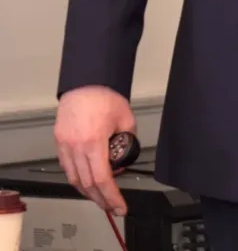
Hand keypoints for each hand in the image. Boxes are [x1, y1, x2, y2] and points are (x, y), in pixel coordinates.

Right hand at [54, 86, 135, 214]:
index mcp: (94, 141)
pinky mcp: (59, 141)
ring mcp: (65, 145)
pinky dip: (76, 177)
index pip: (102, 179)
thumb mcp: (125, 117)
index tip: (119, 206)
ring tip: (99, 195)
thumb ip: (129, 137)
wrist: (85, 81)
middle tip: (110, 206)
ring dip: (87, 191)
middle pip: (87, 184)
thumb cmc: (103, 94)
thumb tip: (127, 151)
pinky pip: (66, 167)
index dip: (111, 196)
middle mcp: (76, 146)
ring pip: (74, 178)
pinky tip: (86, 178)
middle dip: (100, 199)